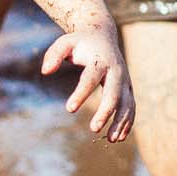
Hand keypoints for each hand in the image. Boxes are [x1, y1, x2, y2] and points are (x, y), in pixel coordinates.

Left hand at [42, 26, 134, 142]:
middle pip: (113, 93)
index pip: (91, 78)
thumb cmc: (80, 42)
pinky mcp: (128, 88)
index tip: (69, 109)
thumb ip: (54, 55)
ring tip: (110, 140)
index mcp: (100, 60)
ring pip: (126, 103)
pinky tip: (119, 137)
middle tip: (93, 129)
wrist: (103, 34)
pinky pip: (131, 106)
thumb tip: (45, 72)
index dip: (81, 93)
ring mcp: (125, 80)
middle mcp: (116, 71)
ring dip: (120, 122)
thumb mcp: (65, 43)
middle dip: (105, 112)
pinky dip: (128, 122)